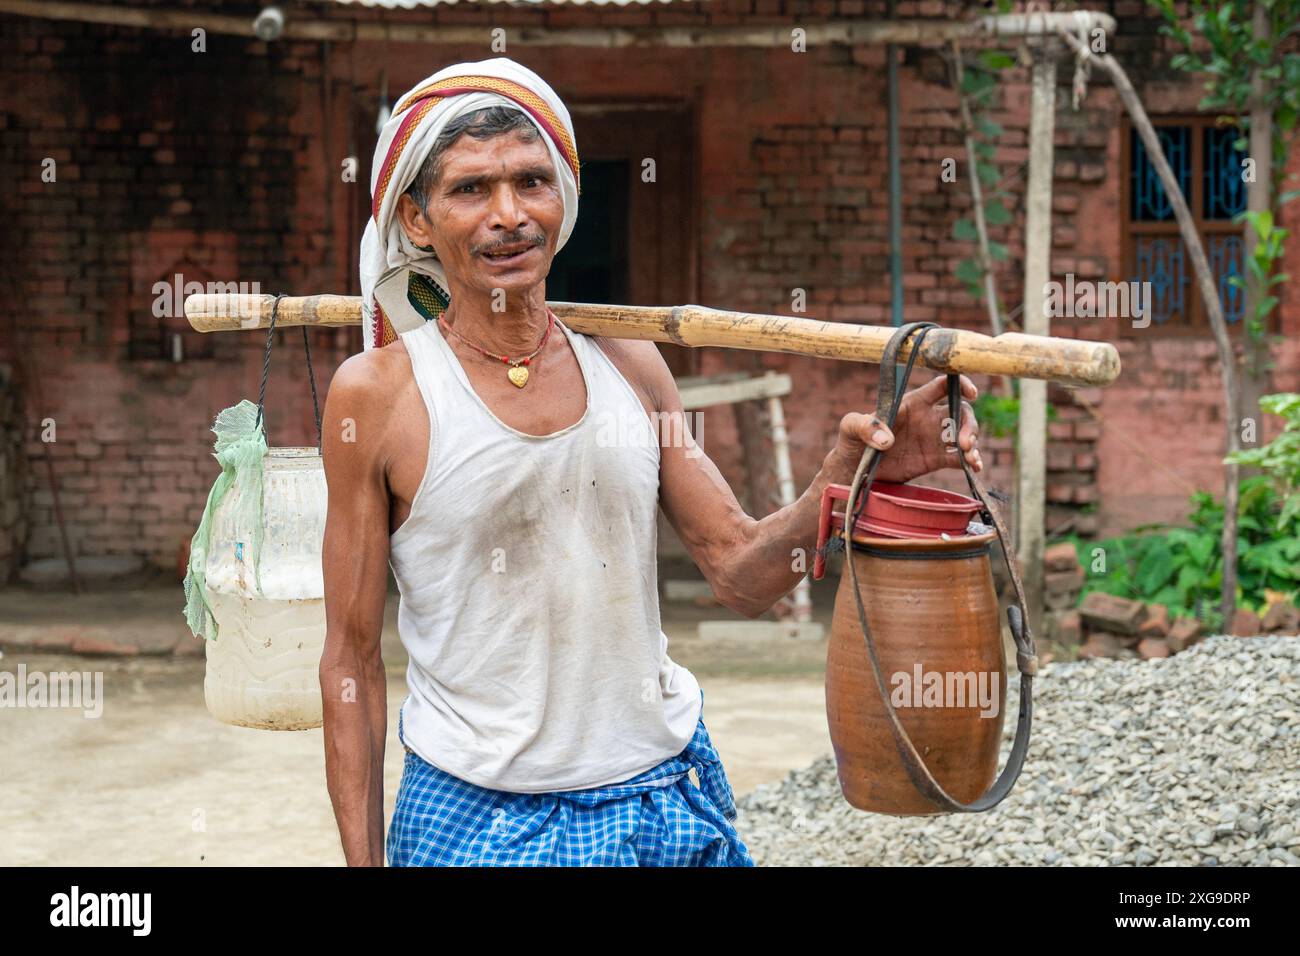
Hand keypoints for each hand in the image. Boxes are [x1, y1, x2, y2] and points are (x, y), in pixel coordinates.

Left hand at [829, 374, 981, 483]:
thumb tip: (887, 439)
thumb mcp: (850, 428)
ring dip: (973, 443)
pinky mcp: (935, 459)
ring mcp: (933, 439)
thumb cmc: (851, 442)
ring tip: (971, 457)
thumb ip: (865, 426)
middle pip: (960, 411)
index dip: (960, 384)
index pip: (942, 386)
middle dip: (969, 423)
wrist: (855, 472)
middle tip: (965, 443)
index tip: (972, 393)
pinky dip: (970, 461)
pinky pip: (959, 458)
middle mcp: (927, 418)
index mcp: (912, 403)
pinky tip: (975, 468)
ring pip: (963, 434)